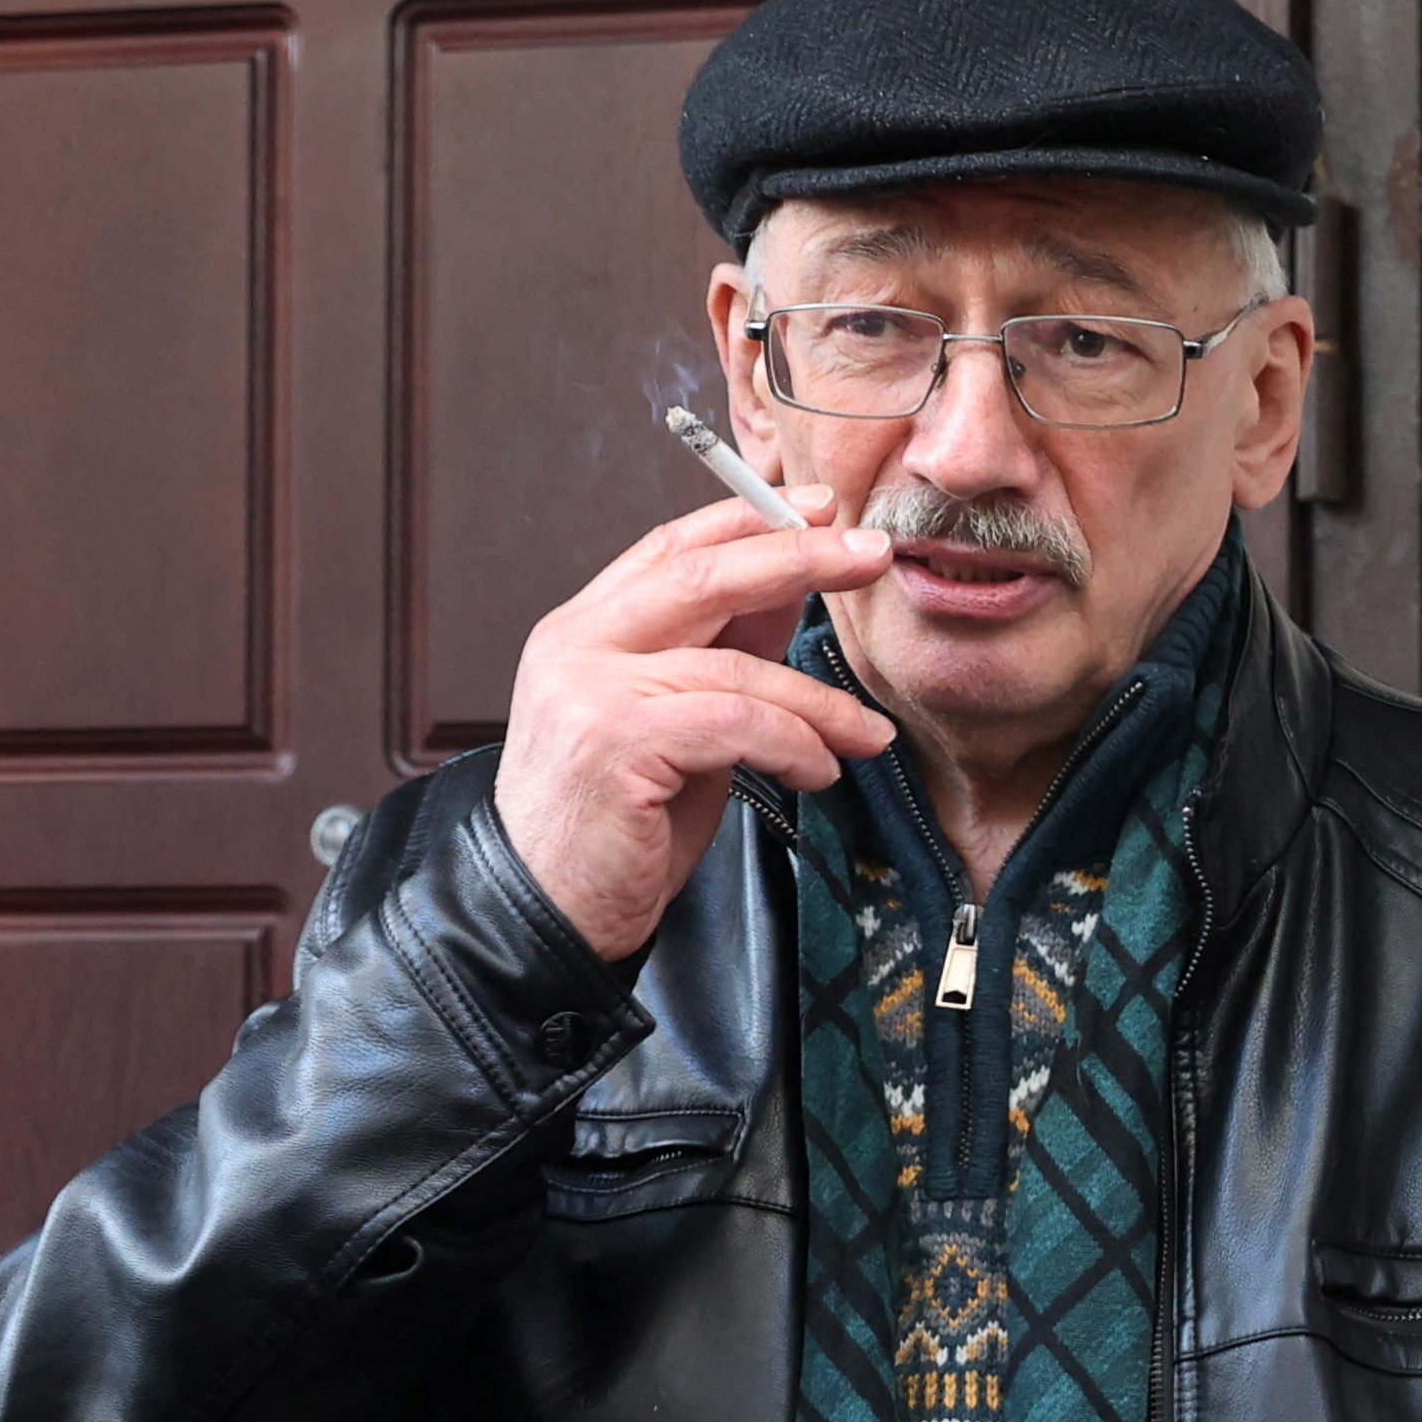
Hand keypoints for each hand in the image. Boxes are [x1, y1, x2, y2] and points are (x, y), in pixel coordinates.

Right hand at [494, 492, 895, 961]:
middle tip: (873, 553)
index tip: (823, 508)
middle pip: (703, 575)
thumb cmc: (616, 825)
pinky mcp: (615, 742)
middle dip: (799, 557)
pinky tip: (820, 770)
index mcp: (584, 629)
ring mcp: (589, 690)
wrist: (549, 913)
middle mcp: (576, 645)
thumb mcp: (678, 722)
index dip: (751, 521)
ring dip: (820, 701)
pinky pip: (736, 723)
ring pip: (736, 665)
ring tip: (865, 735)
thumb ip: (720, 654)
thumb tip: (791, 593)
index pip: (672, 548)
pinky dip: (796, 744)